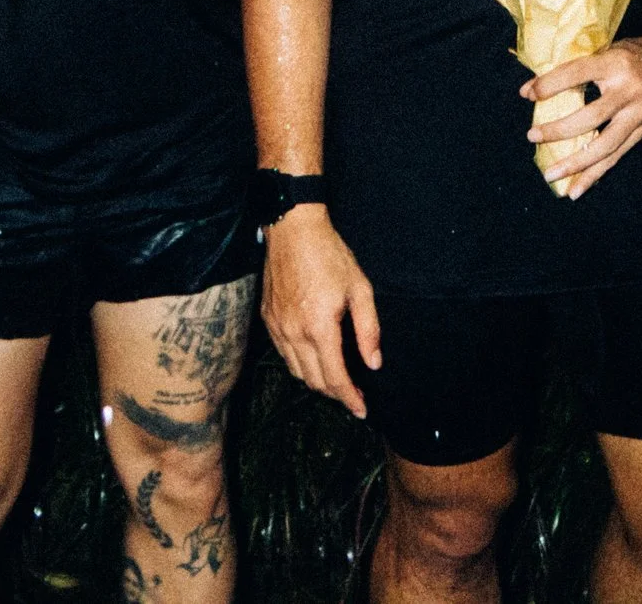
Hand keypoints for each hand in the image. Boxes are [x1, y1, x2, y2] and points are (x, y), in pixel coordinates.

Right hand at [261, 206, 380, 419]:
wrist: (293, 231)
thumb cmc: (330, 256)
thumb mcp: (360, 289)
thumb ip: (368, 330)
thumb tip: (373, 363)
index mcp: (319, 327)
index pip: (334, 378)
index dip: (349, 398)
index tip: (362, 410)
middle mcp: (294, 333)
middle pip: (314, 381)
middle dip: (335, 394)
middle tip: (354, 394)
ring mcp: (277, 328)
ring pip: (296, 372)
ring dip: (317, 382)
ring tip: (336, 379)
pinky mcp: (268, 320)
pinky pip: (284, 355)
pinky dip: (300, 365)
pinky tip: (314, 358)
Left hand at [523, 36, 641, 198]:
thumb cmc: (632, 54)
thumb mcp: (608, 49)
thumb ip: (577, 66)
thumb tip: (532, 87)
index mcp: (617, 64)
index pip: (578, 73)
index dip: (551, 84)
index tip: (528, 94)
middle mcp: (630, 91)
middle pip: (592, 116)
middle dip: (559, 129)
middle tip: (532, 136)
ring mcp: (640, 115)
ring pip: (605, 145)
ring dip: (575, 164)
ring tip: (550, 175)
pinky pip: (616, 157)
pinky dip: (594, 175)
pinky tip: (575, 189)